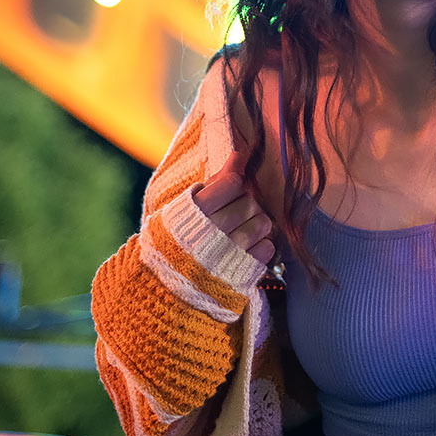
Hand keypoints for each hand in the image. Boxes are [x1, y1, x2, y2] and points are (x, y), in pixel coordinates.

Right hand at [192, 149, 274, 264]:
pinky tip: (246, 247)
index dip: (235, 184)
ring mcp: (229, 254)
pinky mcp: (242, 271)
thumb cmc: (182, 235)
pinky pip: (268, 248)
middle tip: (233, 212)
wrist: (168, 279)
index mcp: (194, 212)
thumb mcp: (190, 205)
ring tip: (240, 229)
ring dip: (256, 223)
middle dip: (245, 204)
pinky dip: (261, 245)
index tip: (228, 191)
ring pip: (263, 223)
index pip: (233, 183)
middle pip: (250, 202)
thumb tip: (240, 156)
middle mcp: (212, 232)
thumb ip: (217, 181)